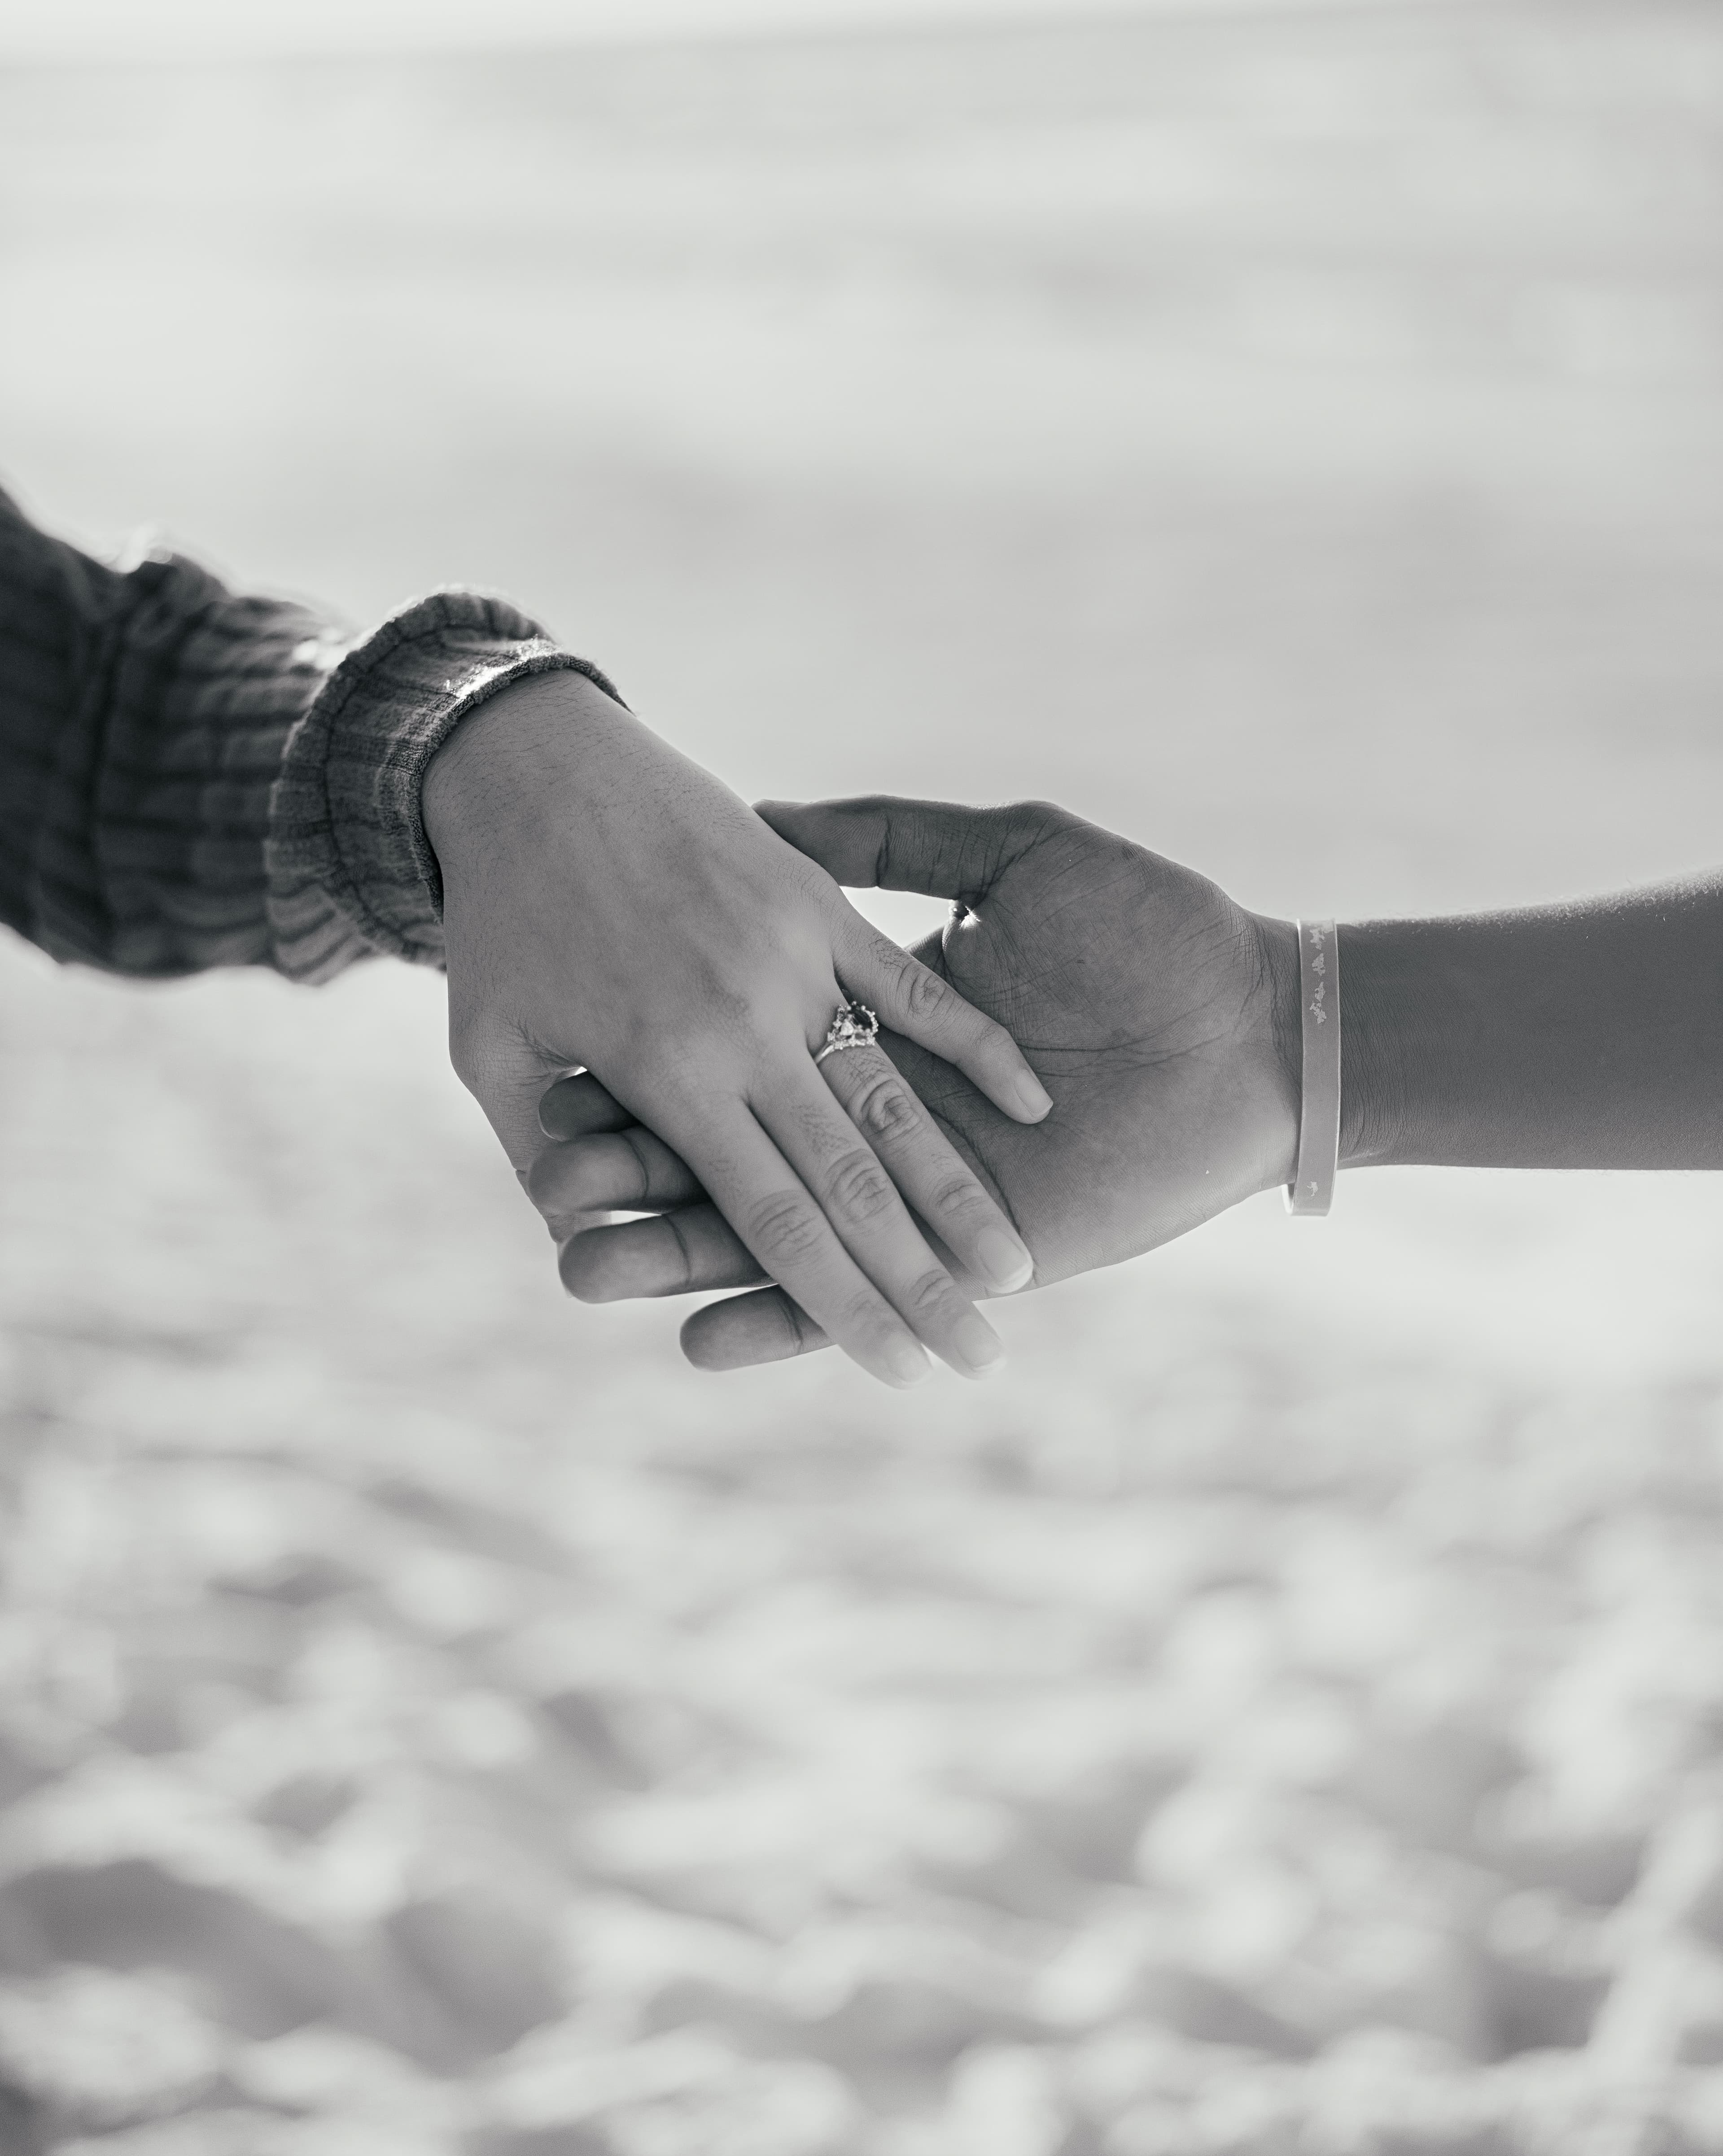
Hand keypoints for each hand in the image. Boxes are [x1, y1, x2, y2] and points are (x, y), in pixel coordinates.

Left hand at [422, 684, 1052, 1386]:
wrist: (528, 756)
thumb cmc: (497, 914)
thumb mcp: (487, 1044)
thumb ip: (538, 1147)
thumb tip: (572, 1239)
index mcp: (663, 1068)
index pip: (773, 1216)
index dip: (837, 1303)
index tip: (899, 1370)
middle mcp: (741, 1021)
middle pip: (851, 1176)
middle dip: (920, 1279)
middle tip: (981, 1357)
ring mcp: (791, 956)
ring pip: (894, 1092)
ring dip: (959, 1185)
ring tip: (1015, 1265)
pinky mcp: (818, 899)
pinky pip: (908, 983)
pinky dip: (973, 1040)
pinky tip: (1030, 1100)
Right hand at [530, 795, 1301, 1367]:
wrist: (1257, 1014)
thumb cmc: (1150, 926)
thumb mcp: (1011, 856)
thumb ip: (894, 845)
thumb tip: (778, 817)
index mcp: (868, 1023)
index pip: (724, 1059)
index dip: (634, 1076)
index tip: (551, 1081)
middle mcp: (871, 1115)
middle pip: (719, 1158)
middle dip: (629, 1182)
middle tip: (543, 1200)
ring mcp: (915, 1195)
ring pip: (767, 1239)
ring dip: (674, 1264)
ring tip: (586, 1275)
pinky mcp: (969, 1253)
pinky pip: (862, 1300)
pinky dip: (778, 1325)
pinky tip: (698, 1338)